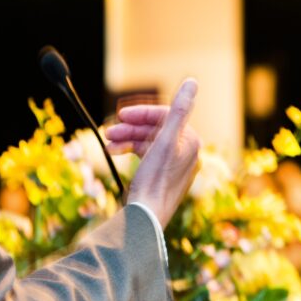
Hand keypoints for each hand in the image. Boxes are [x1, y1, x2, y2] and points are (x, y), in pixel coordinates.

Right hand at [105, 78, 200, 228]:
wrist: (146, 218)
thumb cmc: (155, 181)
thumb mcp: (165, 141)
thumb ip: (178, 111)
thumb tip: (192, 82)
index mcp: (190, 142)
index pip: (165, 116)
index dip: (142, 114)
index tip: (121, 115)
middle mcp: (186, 153)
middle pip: (155, 129)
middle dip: (130, 129)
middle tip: (109, 131)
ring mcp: (173, 166)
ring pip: (148, 142)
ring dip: (126, 140)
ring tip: (108, 145)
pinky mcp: (161, 176)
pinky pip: (146, 156)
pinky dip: (130, 152)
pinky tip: (115, 153)